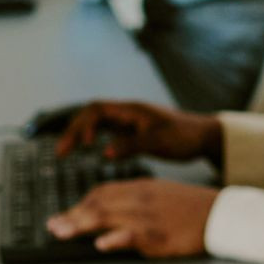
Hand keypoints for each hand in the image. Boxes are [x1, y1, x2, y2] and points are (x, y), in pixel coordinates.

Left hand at [44, 177, 217, 257]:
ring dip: (81, 225)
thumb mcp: (161, 195)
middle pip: (99, 204)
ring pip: (109, 217)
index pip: (102, 192)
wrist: (222, 214)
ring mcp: (149, 217)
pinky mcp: (160, 235)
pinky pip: (134, 235)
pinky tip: (102, 243)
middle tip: (52, 226)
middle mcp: (140, 199)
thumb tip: (111, 214)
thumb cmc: (192, 208)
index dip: (80, 204)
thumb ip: (135, 201)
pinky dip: (116, 239)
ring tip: (61, 232)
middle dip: (72, 215)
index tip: (64, 215)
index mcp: (141, 187)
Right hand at [54, 101, 220, 163]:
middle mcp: (126, 113)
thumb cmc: (184, 136)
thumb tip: (104, 152)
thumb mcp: (159, 142)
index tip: (83, 146)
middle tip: (60, 153)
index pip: (97, 110)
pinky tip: (86, 151)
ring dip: (79, 135)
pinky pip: (105, 131)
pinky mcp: (132, 131)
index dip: (84, 125)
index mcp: (131, 110)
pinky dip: (92, 139)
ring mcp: (128, 121)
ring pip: (95, 123)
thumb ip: (132, 146)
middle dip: (72, 131)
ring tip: (64, 153)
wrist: (203, 136)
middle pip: (90, 115)